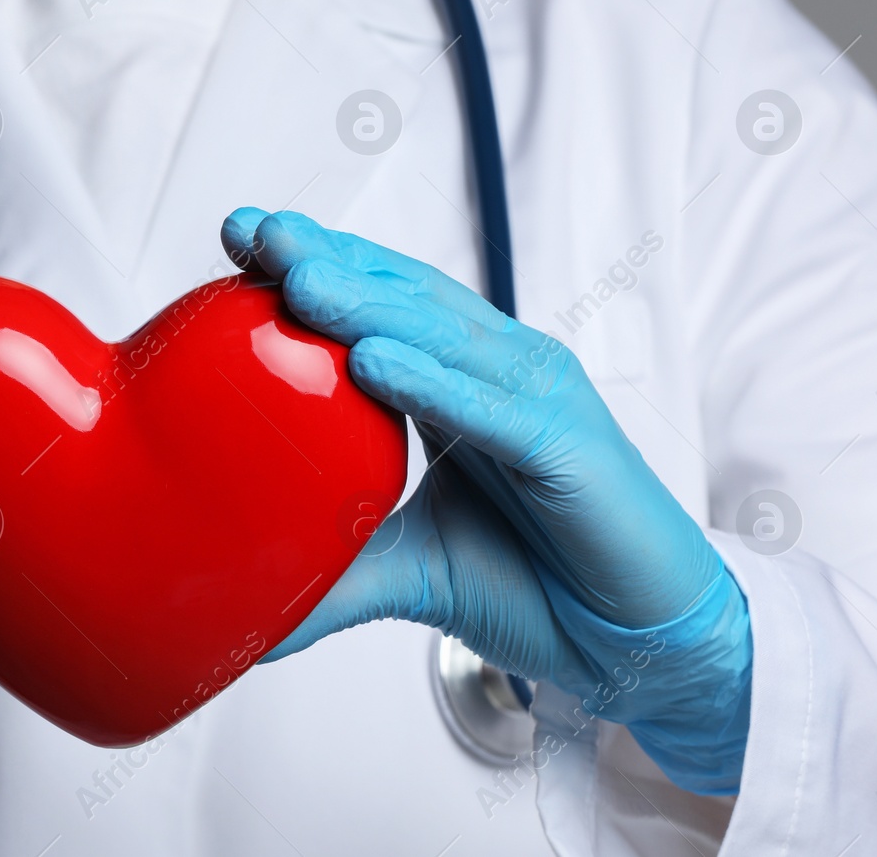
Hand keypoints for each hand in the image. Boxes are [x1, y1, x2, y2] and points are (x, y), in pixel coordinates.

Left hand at [222, 208, 751, 794]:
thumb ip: (332, 573)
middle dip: (326, 258)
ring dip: (366, 304)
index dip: (315, 263)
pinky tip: (372, 362)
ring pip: (443, 339)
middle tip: (252, 228)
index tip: (239, 234)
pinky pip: (492, 411)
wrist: (636, 648)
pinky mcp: (570, 449)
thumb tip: (242, 613)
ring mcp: (539, 401)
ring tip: (295, 276)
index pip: (380, 304)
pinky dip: (432, 383)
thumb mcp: (410, 569)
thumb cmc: (535, 585)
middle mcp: (500, 372)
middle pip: (403, 299)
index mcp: (460, 382)